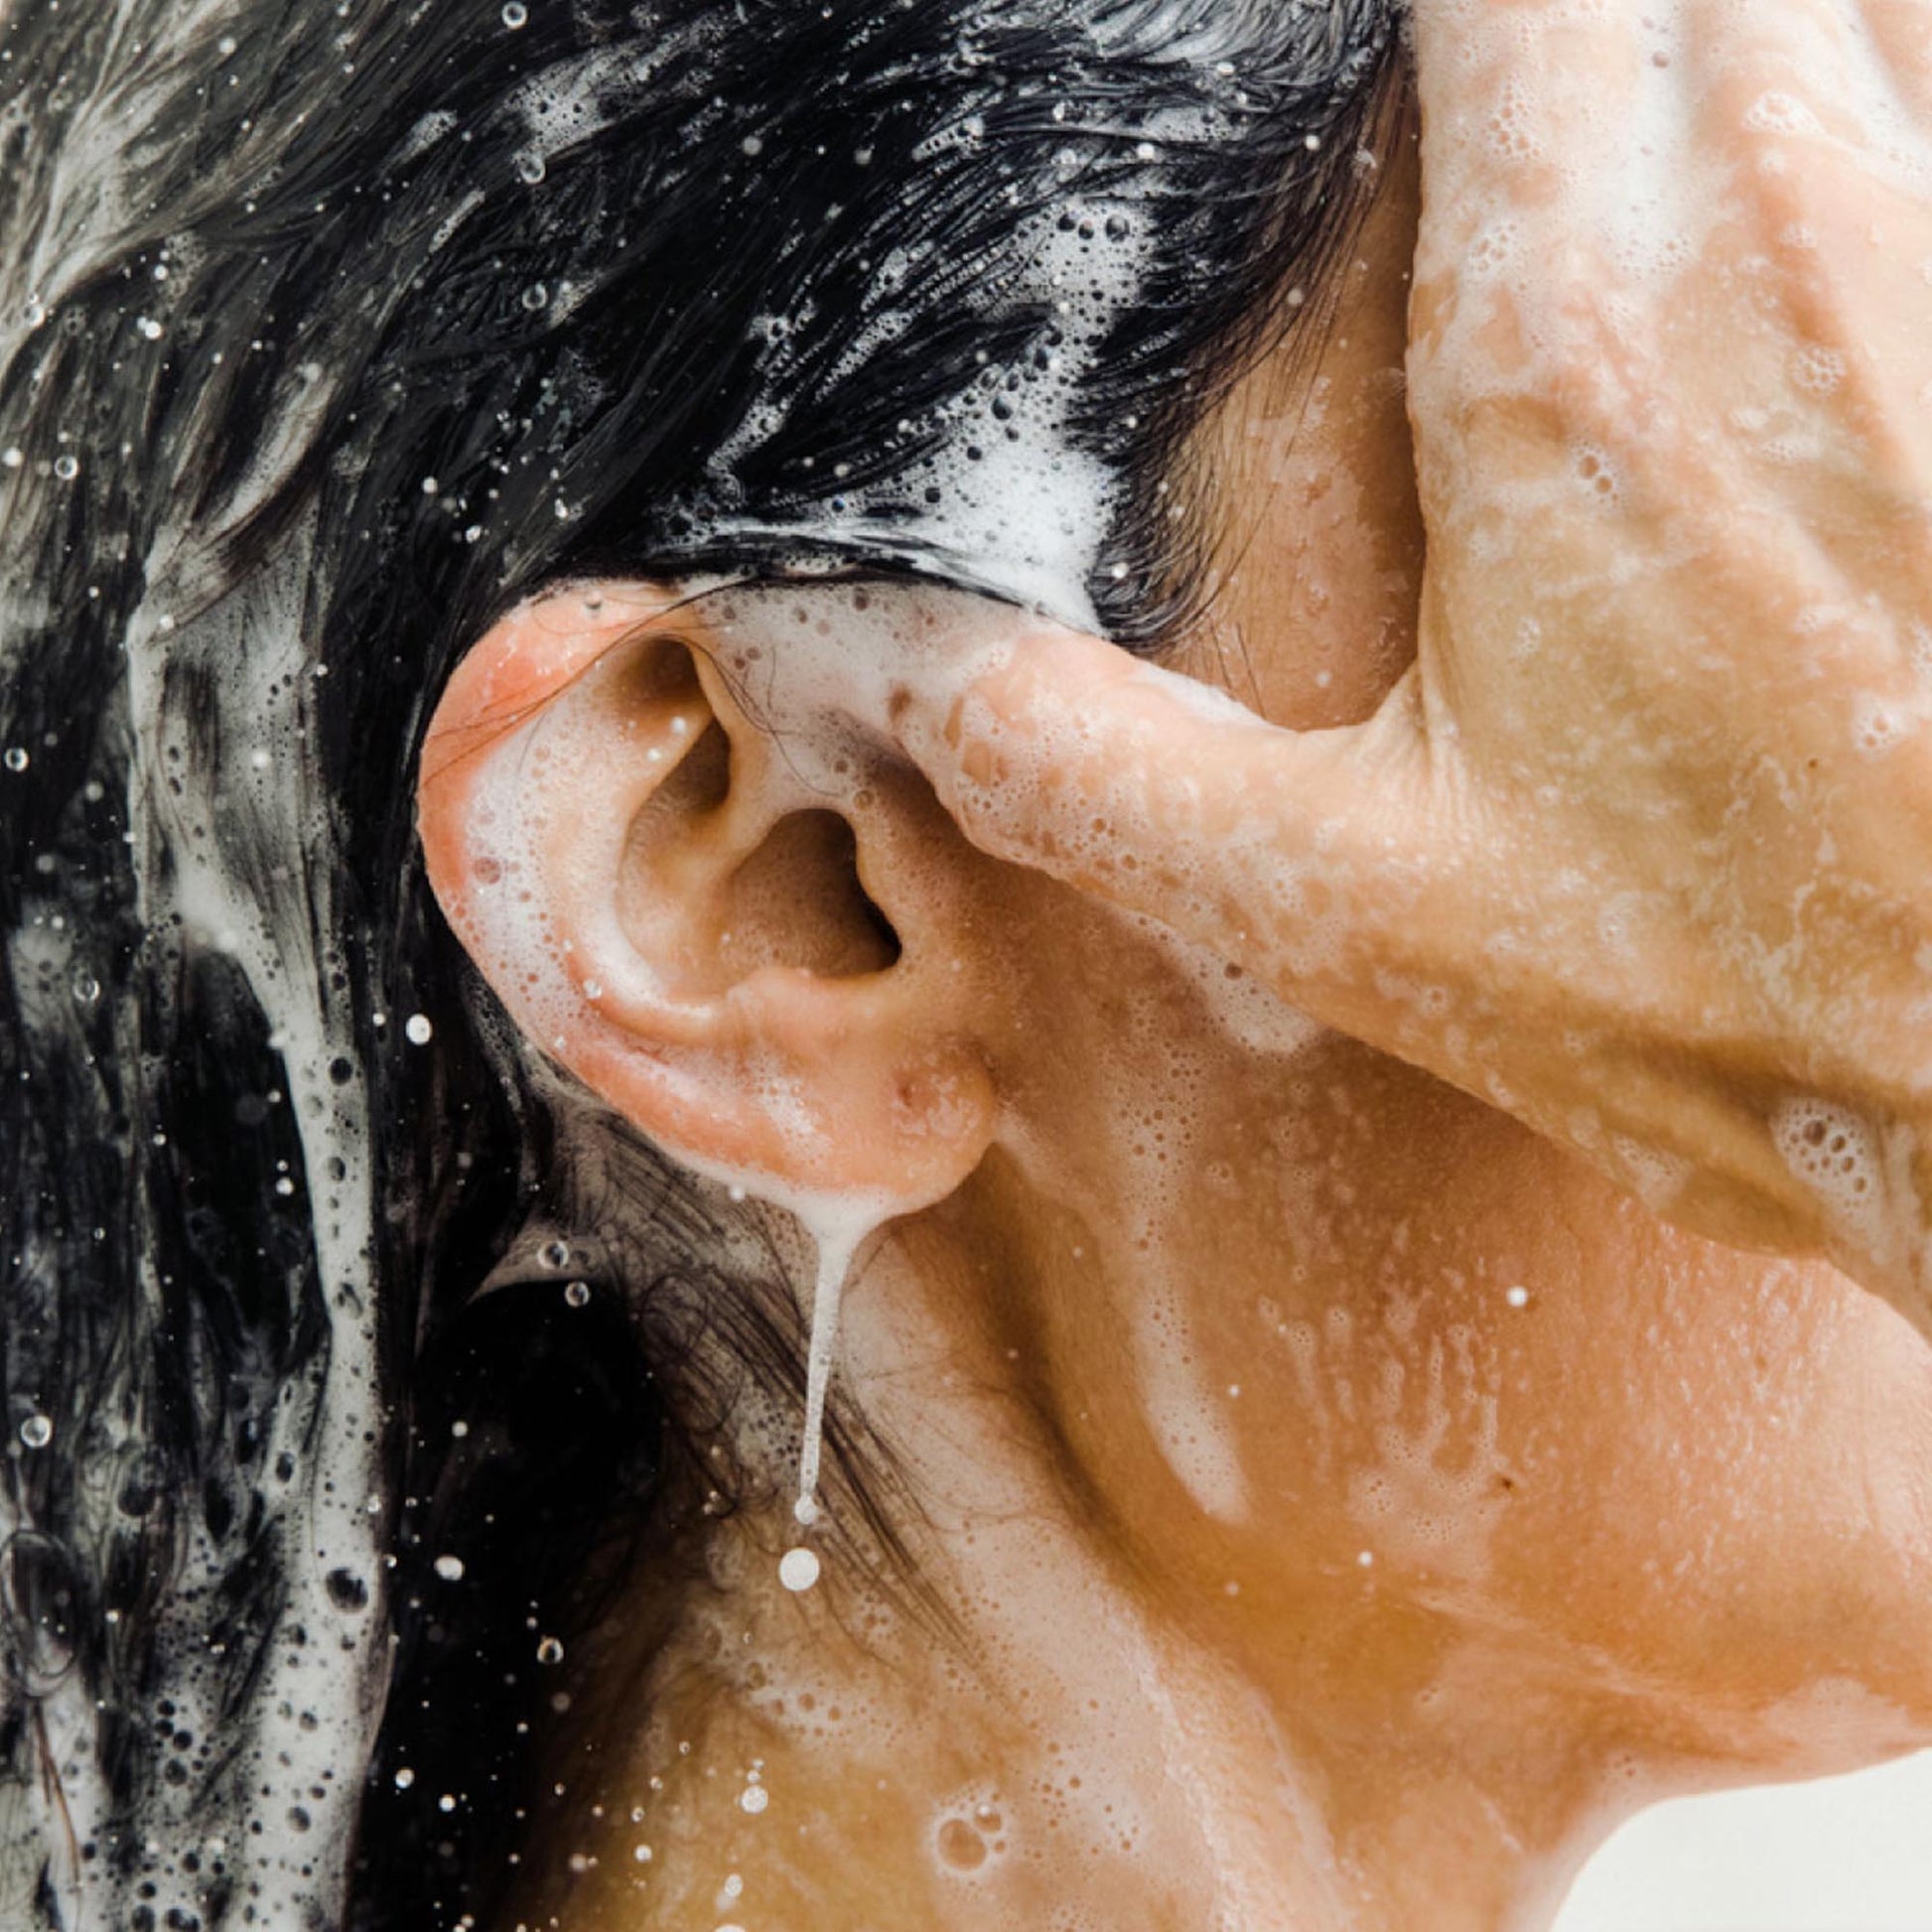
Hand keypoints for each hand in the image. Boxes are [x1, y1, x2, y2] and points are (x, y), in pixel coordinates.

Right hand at [870, 0, 1931, 1323]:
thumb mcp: (1351, 916)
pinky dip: (1847, 84)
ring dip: (1705, 39)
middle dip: (1547, 18)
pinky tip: (1778, 192)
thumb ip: (1093, 770)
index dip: (1413, 5)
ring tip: (1588, 154)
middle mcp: (1796, 246)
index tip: (1346, 68)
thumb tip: (893, 665)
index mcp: (1573, 364)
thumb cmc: (1739, 1003)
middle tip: (1452, 117)